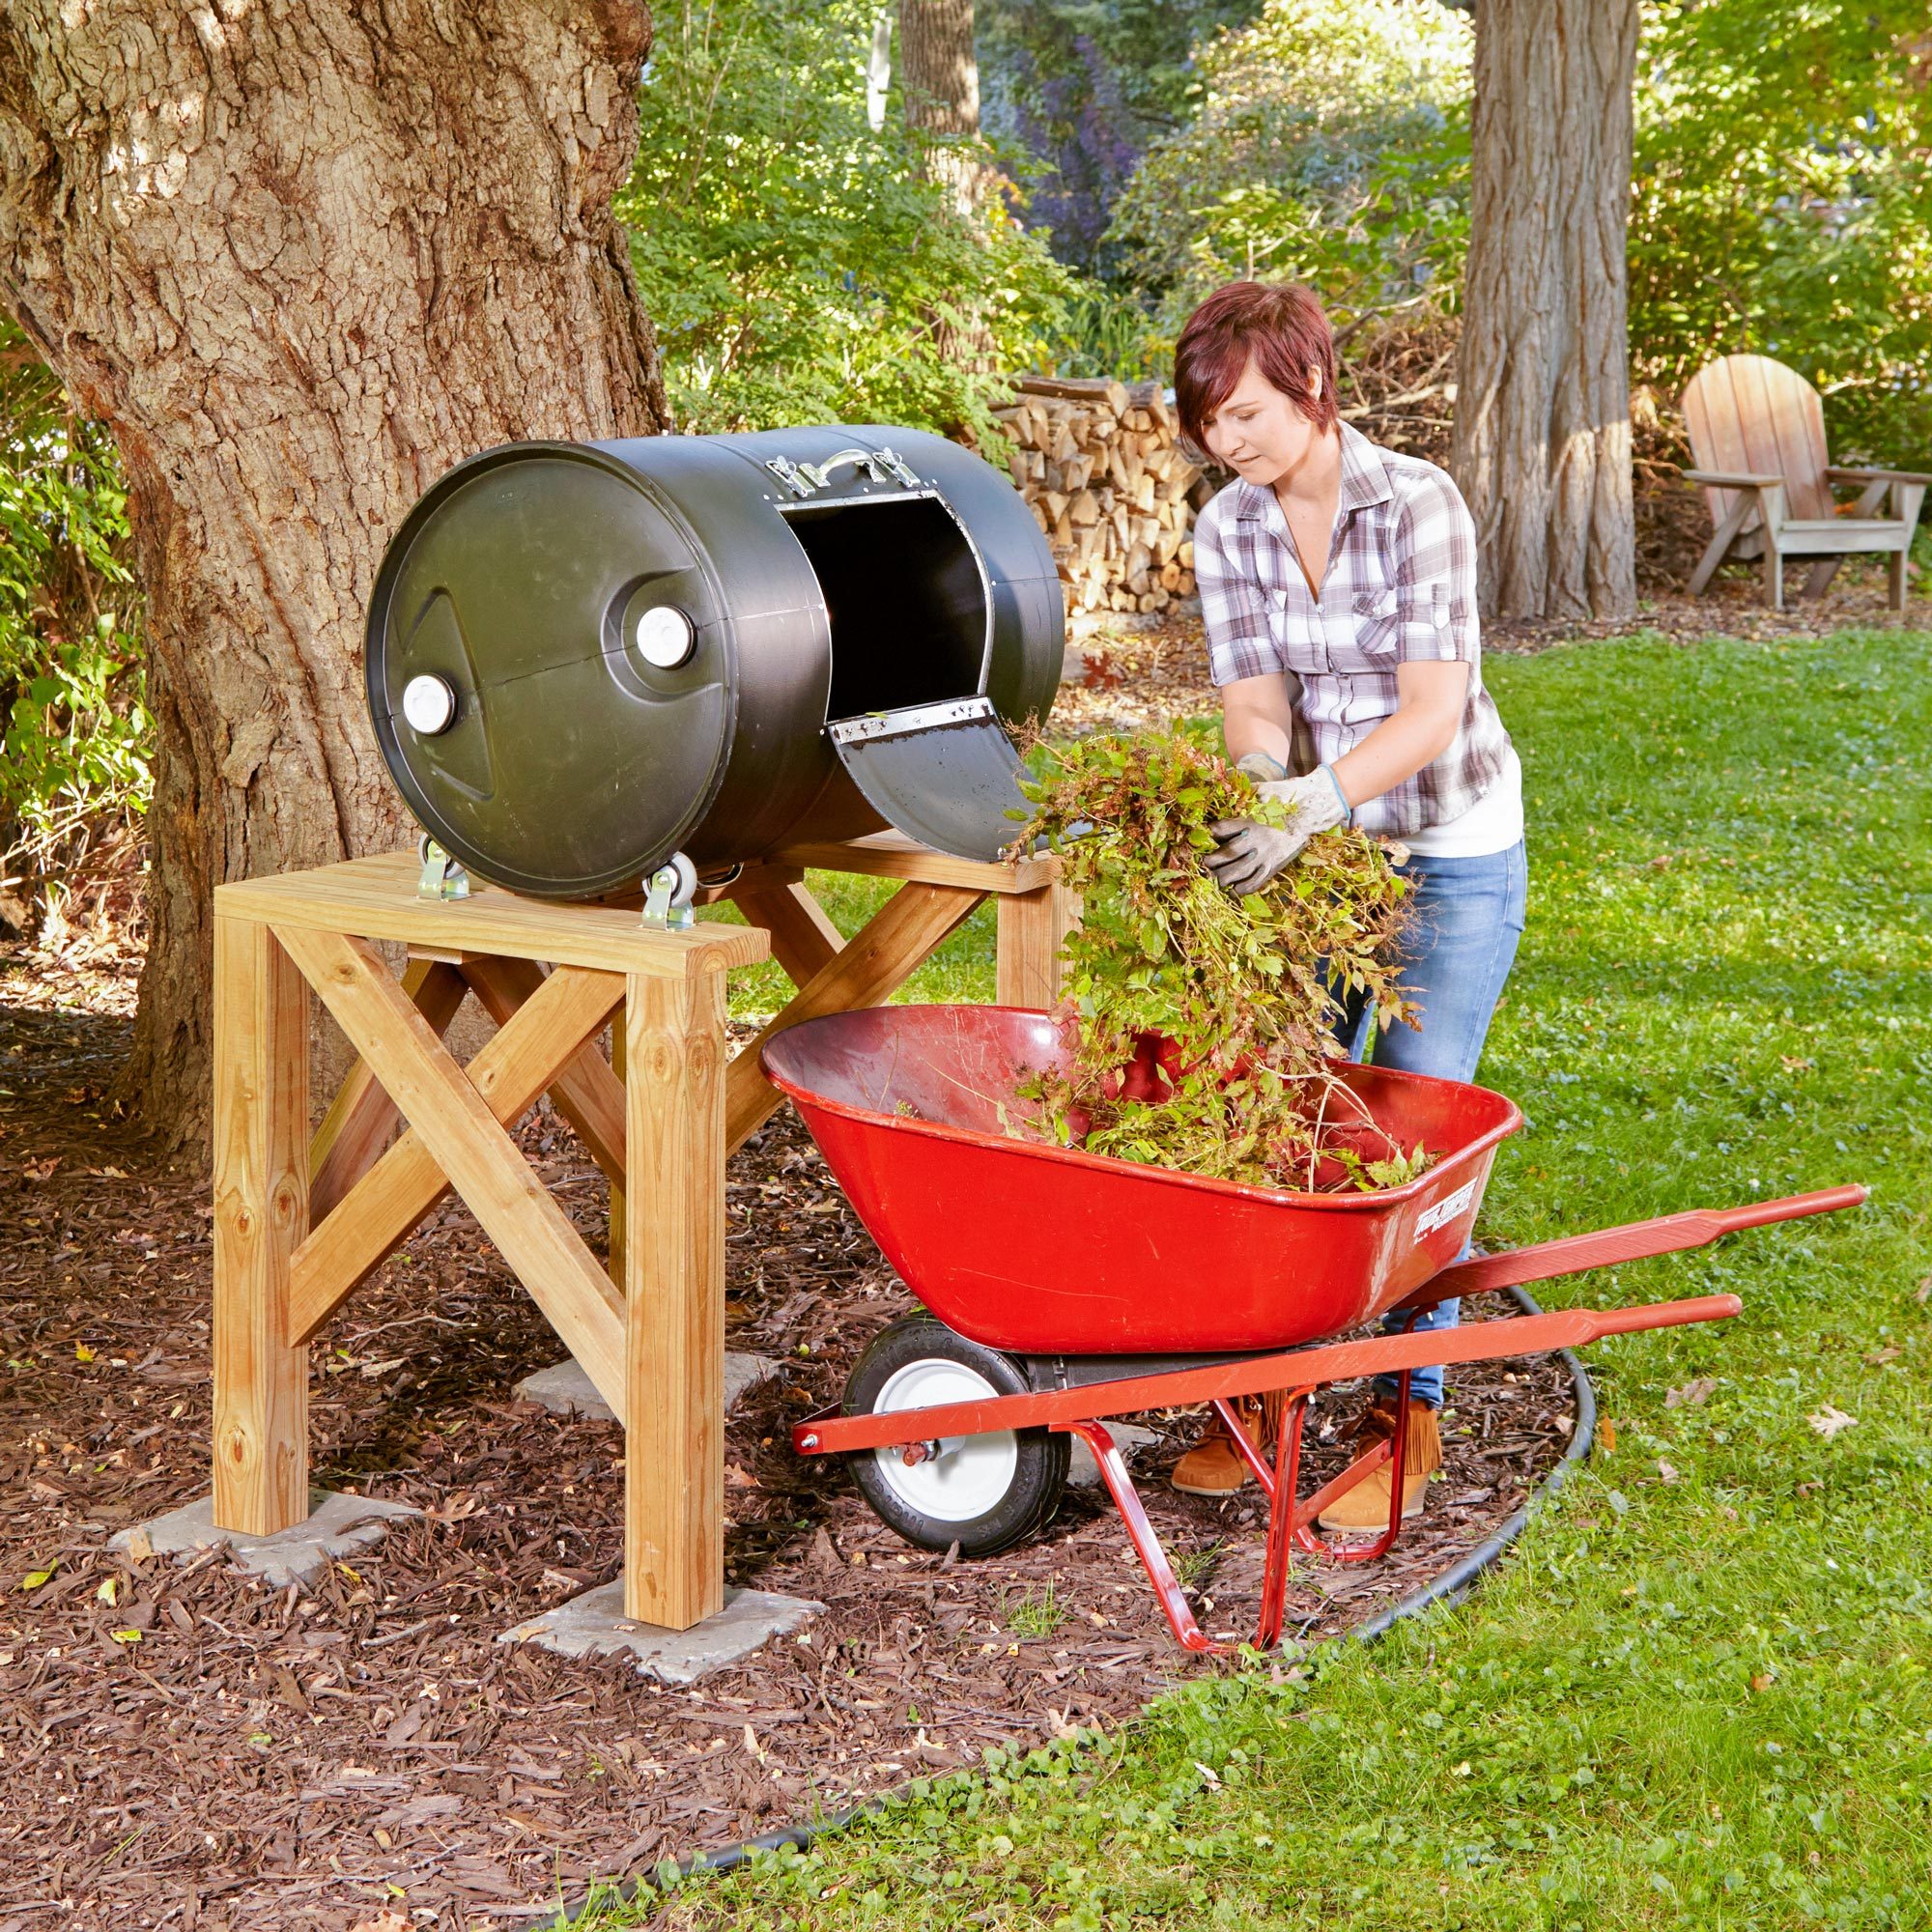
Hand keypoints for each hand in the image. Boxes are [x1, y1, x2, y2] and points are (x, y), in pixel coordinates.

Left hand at [1204, 766, 1351, 894]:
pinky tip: (1234, 888)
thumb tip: (1224, 783)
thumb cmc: (1285, 797)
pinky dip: (1242, 888)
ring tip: (1215, 878)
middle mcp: (1255, 839)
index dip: (1208, 834)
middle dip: (1211, 861)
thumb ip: (1243, 793)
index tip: (1204, 836)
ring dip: (1222, 877)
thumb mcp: (1262, 791)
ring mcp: (1265, 854)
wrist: (1311, 810)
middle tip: (1204, 863)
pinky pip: (1255, 882)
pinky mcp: (1274, 866)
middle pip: (1226, 854)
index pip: (1220, 830)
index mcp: (1249, 819)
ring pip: (1237, 872)